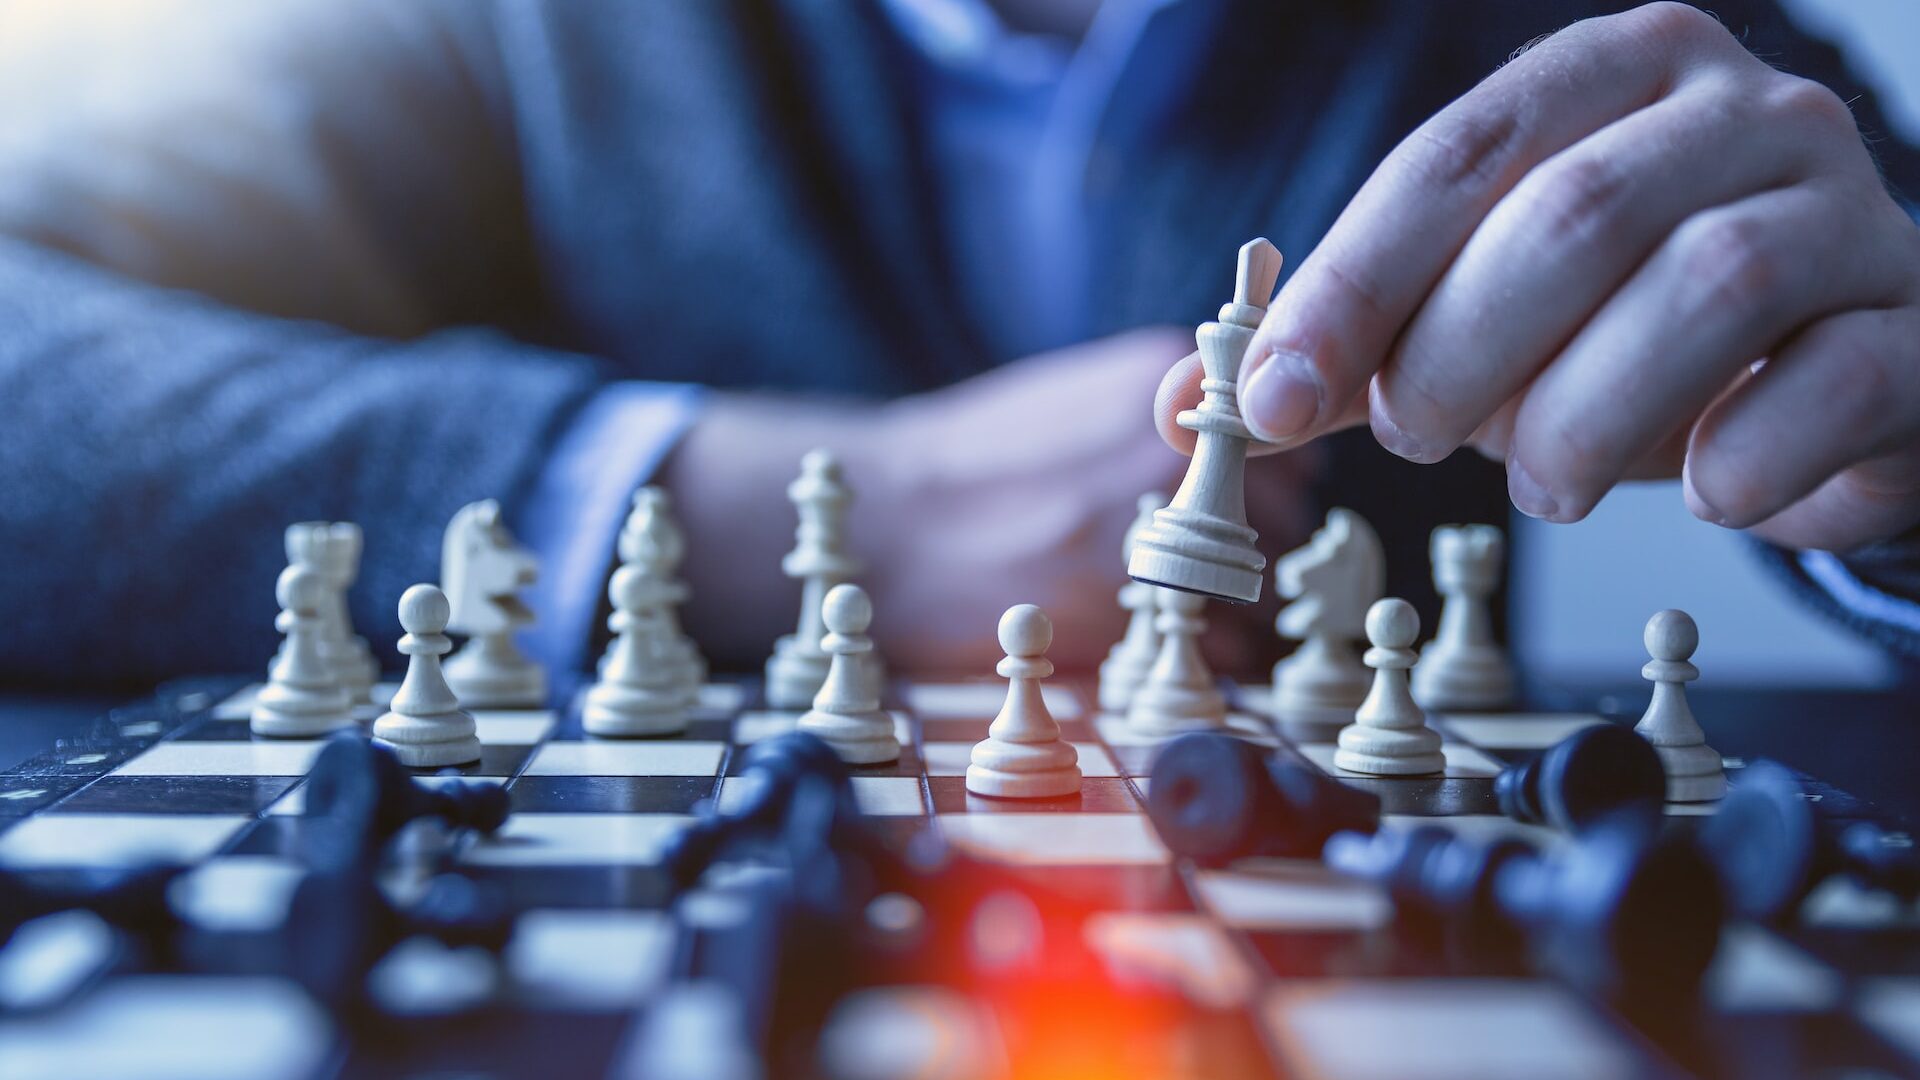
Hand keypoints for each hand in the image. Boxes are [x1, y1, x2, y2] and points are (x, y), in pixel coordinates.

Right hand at [669, 329, 1314, 673]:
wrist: (887, 524)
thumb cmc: (974, 465)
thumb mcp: (1076, 398)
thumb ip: (1165, 416)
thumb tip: (1248, 447)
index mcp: (1162, 385)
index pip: (1290, 443)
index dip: (1268, 487)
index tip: (1236, 510)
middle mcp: (1170, 454)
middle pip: (1284, 519)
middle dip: (1251, 552)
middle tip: (1194, 569)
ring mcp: (1153, 533)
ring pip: (1261, 592)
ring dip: (1235, 612)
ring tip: (1169, 610)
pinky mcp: (1128, 614)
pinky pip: (1223, 650)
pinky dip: (1207, 659)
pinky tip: (1151, 642)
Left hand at [1159, 2, 1919, 550]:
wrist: (1828, 376)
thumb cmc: (1627, 337)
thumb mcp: (1478, 321)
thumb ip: (1348, 350)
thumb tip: (1187, 403)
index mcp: (1613, 77)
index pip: (1457, 156)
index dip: (1352, 282)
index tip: (1272, 399)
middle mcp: (1740, 115)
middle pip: (1575, 214)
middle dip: (1461, 353)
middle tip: (1420, 438)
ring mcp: (1848, 209)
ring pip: (1709, 286)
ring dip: (1585, 417)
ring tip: (1539, 484)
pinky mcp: (1913, 325)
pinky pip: (1834, 382)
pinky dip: (1743, 458)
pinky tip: (1700, 491)